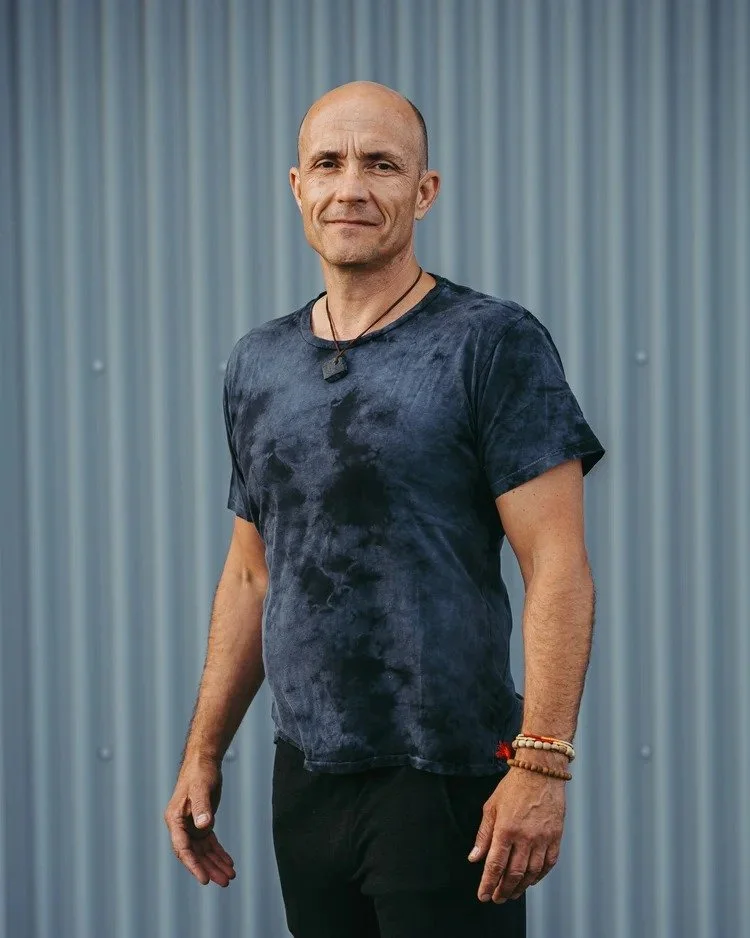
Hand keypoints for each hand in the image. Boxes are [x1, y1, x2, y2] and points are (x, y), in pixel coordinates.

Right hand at [164, 755, 235, 886]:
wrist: (204, 761)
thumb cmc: (199, 772)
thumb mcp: (201, 788)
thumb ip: (202, 807)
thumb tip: (204, 826)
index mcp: (175, 819)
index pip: (183, 848)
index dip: (193, 865)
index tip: (204, 878)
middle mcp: (181, 826)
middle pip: (194, 854)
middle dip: (209, 869)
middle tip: (225, 881)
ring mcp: (191, 826)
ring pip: (203, 851)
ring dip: (215, 864)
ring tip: (230, 876)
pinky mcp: (202, 823)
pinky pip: (210, 843)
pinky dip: (218, 853)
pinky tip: (228, 862)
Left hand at [467, 767, 565, 903]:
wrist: (540, 771)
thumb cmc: (513, 787)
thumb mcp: (491, 807)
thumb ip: (483, 835)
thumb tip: (474, 858)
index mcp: (505, 829)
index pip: (495, 865)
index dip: (488, 884)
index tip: (483, 896)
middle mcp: (525, 837)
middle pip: (514, 874)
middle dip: (503, 890)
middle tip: (497, 898)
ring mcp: (542, 839)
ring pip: (531, 873)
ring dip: (521, 887)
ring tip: (512, 893)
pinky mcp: (555, 837)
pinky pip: (548, 864)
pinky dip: (539, 876)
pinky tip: (531, 880)